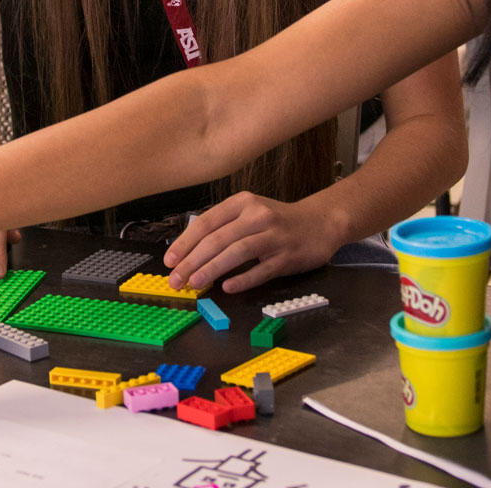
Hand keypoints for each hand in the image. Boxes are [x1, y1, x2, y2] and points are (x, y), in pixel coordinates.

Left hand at [163, 192, 345, 293]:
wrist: (321, 222)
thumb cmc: (277, 221)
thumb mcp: (249, 213)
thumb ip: (223, 228)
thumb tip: (189, 253)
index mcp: (242, 203)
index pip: (206, 223)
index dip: (184, 243)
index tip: (169, 261)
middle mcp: (257, 215)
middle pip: (217, 239)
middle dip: (192, 261)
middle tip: (176, 280)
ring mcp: (274, 235)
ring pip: (237, 252)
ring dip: (212, 269)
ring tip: (195, 283)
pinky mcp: (288, 255)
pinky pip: (263, 270)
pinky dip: (244, 279)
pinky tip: (228, 288)